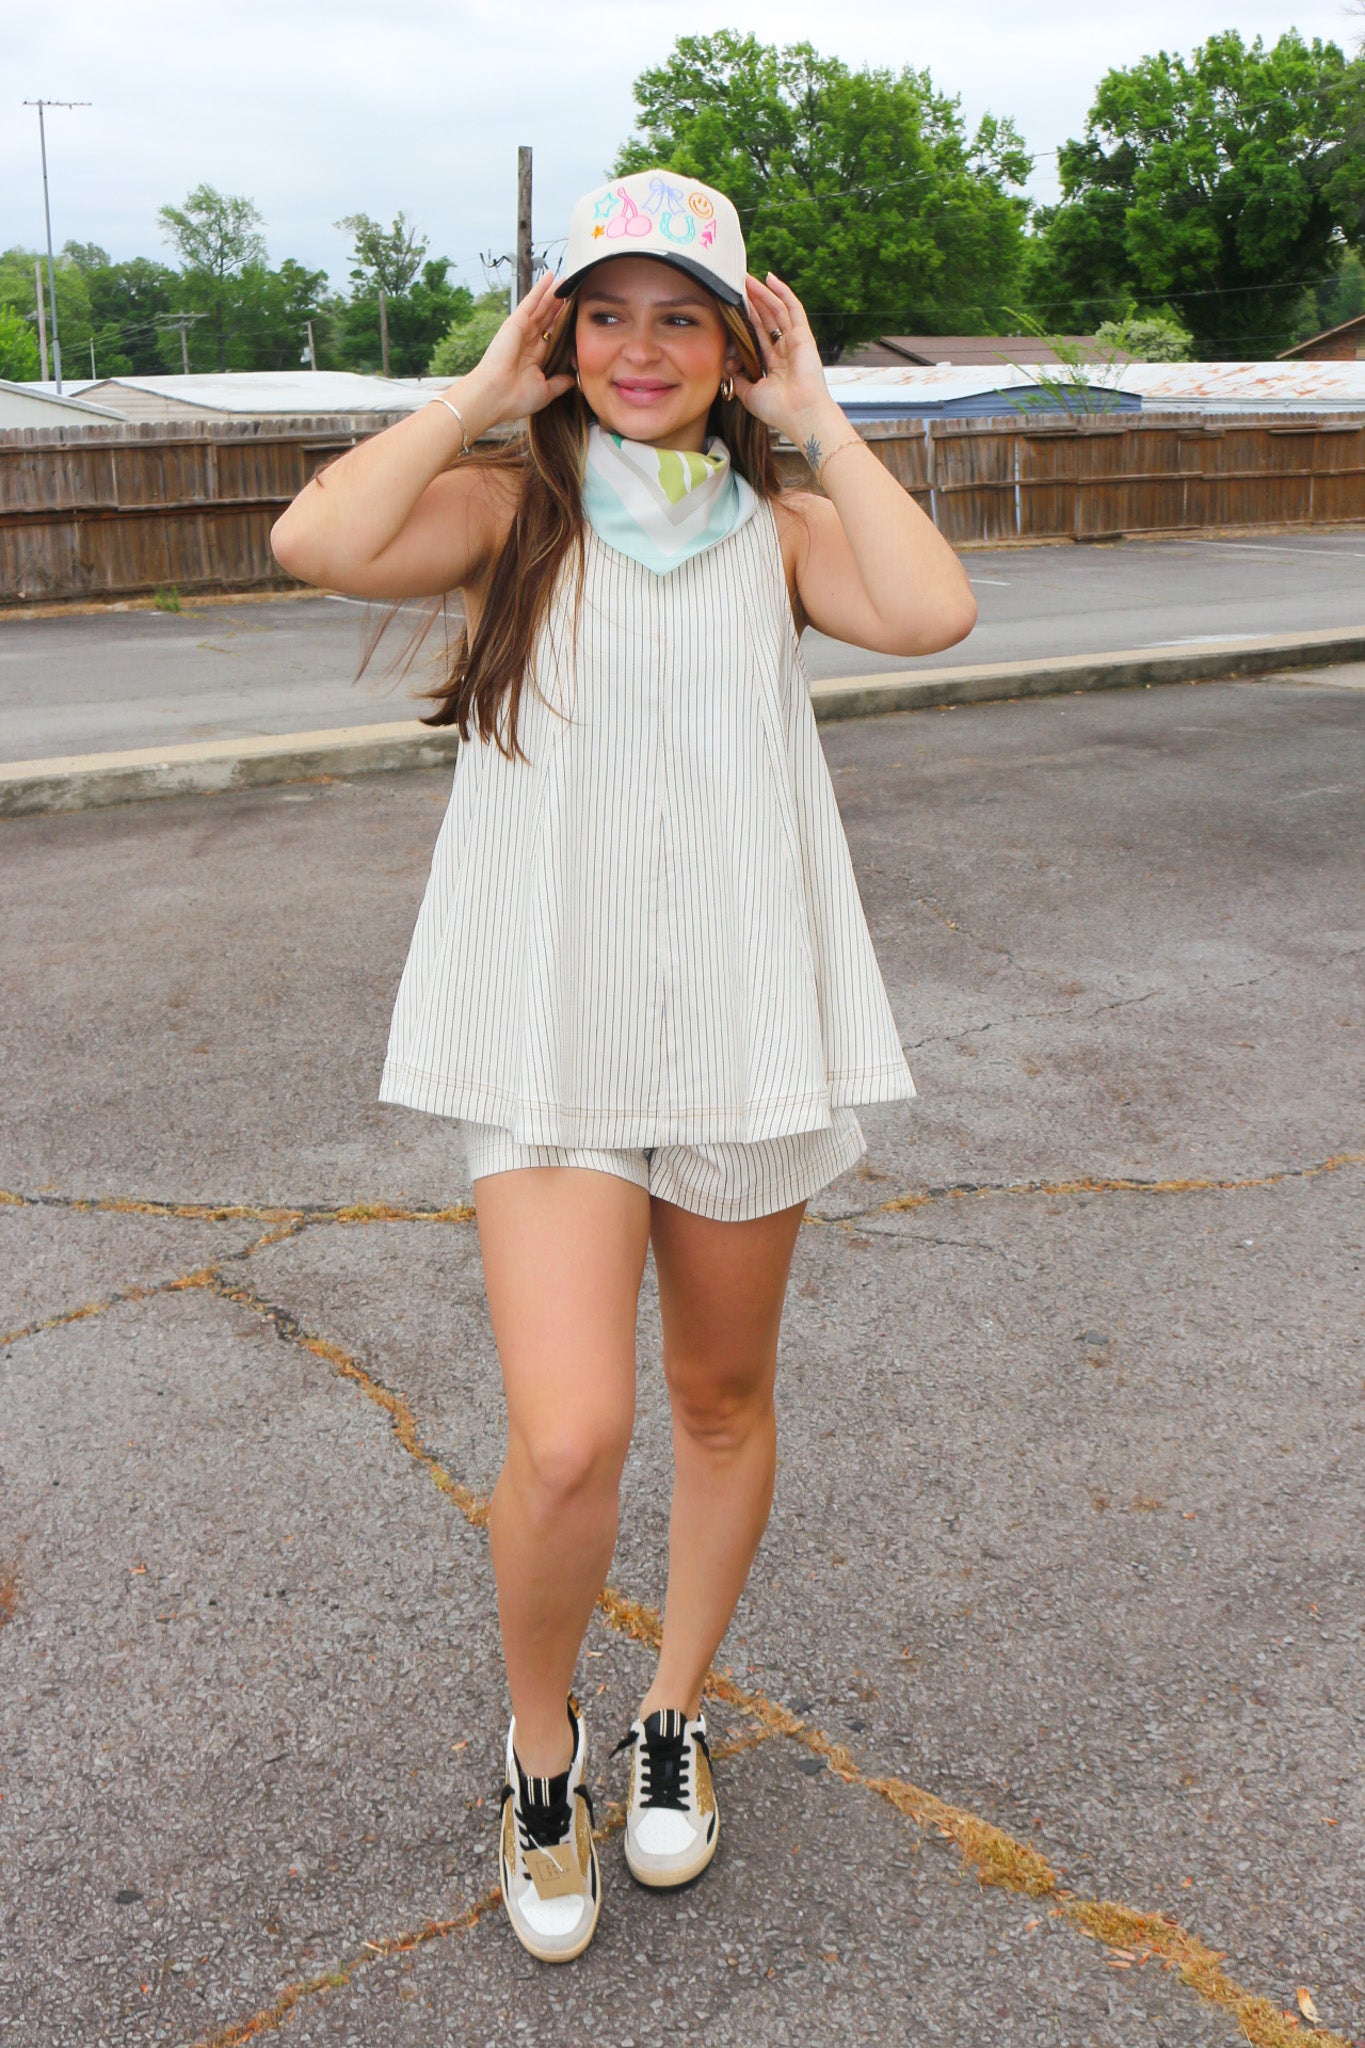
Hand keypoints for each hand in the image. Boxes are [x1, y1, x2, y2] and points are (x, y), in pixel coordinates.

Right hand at [454, 272, 575, 429]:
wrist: (496, 395)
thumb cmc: (516, 398)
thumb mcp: (545, 391)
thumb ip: (560, 383)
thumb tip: (573, 379)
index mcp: (535, 357)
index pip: (552, 335)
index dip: (563, 325)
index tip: (575, 316)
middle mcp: (528, 341)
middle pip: (548, 318)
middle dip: (559, 305)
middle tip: (573, 292)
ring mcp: (522, 330)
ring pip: (541, 306)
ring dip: (552, 293)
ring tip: (565, 280)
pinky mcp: (516, 322)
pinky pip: (531, 301)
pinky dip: (540, 288)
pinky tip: (550, 276)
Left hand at [733, 272, 836, 441]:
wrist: (799, 413)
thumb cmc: (778, 410)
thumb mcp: (749, 394)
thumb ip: (738, 379)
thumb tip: (727, 365)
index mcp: (774, 364)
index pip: (758, 335)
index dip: (746, 319)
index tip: (732, 307)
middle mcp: (785, 350)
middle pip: (766, 319)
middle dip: (751, 301)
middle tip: (737, 285)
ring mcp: (795, 341)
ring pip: (776, 310)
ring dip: (762, 293)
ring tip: (746, 278)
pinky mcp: (803, 335)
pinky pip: (792, 308)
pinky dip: (782, 292)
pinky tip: (770, 278)